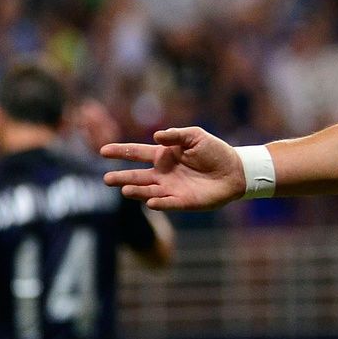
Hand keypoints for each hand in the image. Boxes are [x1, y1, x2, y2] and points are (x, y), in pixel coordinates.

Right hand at [101, 127, 246, 210]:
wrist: (235, 170)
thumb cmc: (215, 151)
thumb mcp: (195, 136)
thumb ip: (176, 135)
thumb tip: (156, 136)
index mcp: (163, 156)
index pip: (136, 153)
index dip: (120, 152)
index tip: (102, 151)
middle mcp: (162, 174)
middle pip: (136, 176)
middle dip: (121, 177)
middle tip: (106, 179)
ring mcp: (170, 189)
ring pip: (147, 191)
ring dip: (136, 191)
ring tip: (125, 189)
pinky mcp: (182, 202)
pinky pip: (167, 203)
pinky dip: (158, 203)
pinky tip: (150, 201)